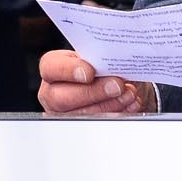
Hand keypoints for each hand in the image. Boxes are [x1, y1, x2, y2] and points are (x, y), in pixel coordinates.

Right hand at [38, 50, 153, 116]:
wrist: (118, 83)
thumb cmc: (104, 65)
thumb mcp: (102, 55)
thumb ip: (104, 56)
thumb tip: (117, 59)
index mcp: (55, 67)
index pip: (51, 67)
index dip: (68, 70)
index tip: (90, 72)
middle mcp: (54, 91)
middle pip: (62, 98)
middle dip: (94, 92)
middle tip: (117, 85)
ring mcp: (65, 112)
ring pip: (81, 114)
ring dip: (110, 105)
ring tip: (129, 94)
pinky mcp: (81, 125)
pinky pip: (97, 124)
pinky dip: (118, 113)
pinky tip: (130, 104)